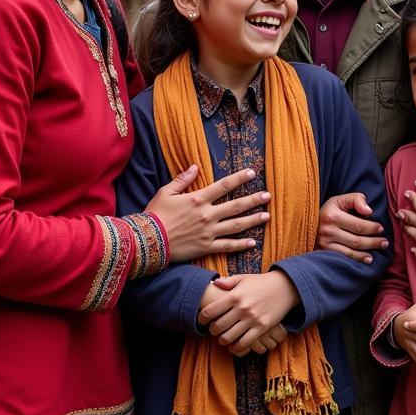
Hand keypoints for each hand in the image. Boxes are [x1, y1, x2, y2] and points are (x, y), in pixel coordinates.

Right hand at [147, 166, 270, 261]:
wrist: (147, 241)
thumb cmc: (155, 214)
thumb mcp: (166, 192)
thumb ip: (182, 179)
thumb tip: (195, 166)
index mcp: (198, 199)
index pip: (223, 185)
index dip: (239, 178)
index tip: (252, 173)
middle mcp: (207, 215)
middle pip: (236, 205)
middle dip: (253, 200)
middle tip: (268, 196)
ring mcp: (208, 232)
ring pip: (236, 226)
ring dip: (253, 220)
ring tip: (267, 216)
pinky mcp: (205, 247)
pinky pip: (227, 246)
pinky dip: (241, 244)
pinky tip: (253, 242)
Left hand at [198, 271, 299, 355]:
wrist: (285, 287)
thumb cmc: (261, 282)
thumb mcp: (244, 278)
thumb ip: (228, 281)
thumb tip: (215, 283)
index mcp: (235, 295)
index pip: (211, 311)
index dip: (202, 318)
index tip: (201, 320)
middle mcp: (242, 308)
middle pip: (218, 326)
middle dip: (212, 330)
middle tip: (213, 330)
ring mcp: (252, 319)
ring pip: (229, 337)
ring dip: (222, 340)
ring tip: (222, 338)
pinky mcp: (261, 327)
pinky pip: (244, 343)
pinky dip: (236, 348)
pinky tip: (233, 346)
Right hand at [317, 192, 387, 263]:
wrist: (309, 223)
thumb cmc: (329, 211)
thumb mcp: (340, 200)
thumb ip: (356, 199)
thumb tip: (369, 211)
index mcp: (332, 215)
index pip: (358, 225)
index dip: (372, 228)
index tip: (381, 229)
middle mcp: (328, 231)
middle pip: (356, 241)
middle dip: (374, 242)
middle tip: (385, 243)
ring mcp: (325, 244)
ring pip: (351, 252)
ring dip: (367, 253)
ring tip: (378, 252)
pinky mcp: (324, 253)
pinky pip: (344, 258)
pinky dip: (357, 260)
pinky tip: (366, 259)